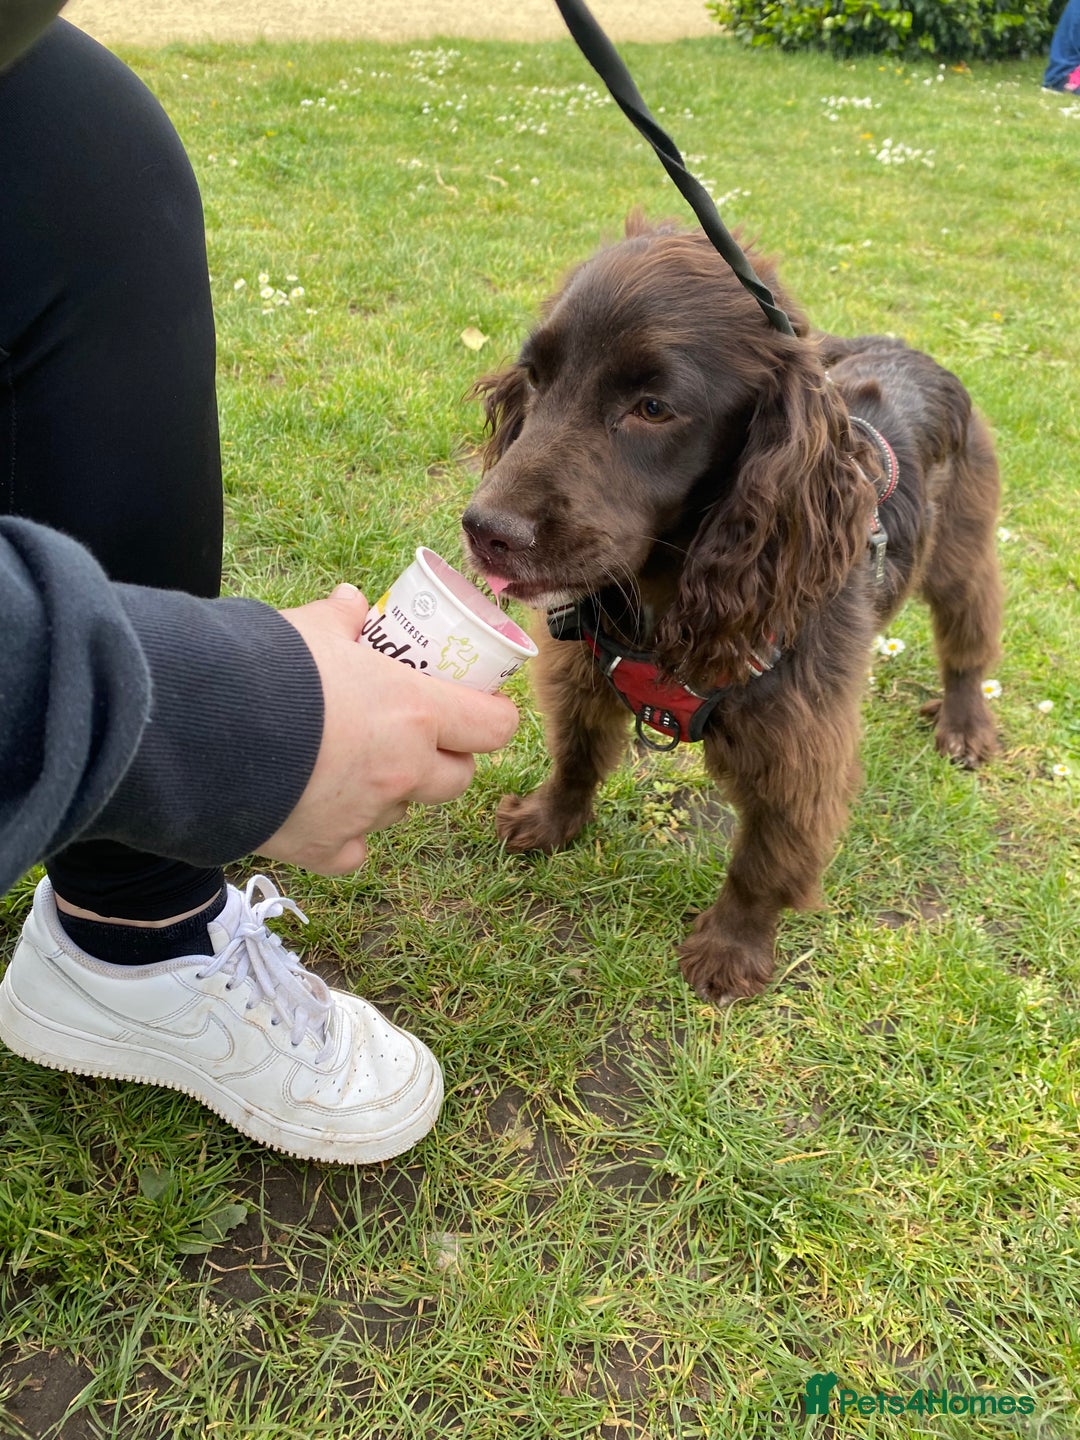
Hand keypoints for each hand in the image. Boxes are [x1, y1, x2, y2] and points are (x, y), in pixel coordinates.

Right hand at [258, 584, 518, 872]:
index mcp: (416, 711)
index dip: (490, 715)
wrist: (201, 731)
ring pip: (404, 810)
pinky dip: (346, 835)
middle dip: (445, 758)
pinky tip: (322, 810)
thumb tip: (351, 603)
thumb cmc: (266, 669)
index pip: (495, 726)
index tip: (478, 704)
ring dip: (393, 791)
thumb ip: (341, 618)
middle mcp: (404, 770)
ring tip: (351, 763)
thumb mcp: (308, 628)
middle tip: (417, 735)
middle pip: (458, 777)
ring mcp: (368, 816)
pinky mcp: (327, 850)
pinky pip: (354, 849)